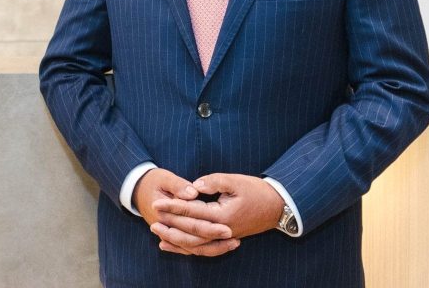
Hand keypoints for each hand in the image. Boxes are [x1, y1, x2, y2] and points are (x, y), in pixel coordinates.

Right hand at [134, 168, 238, 255]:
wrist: (137, 189)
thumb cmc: (152, 180)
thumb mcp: (164, 178)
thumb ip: (178, 186)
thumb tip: (194, 193)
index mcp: (164, 215)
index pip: (190, 224)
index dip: (210, 226)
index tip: (228, 227)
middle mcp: (166, 228)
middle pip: (193, 239)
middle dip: (215, 239)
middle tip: (234, 237)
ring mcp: (168, 234)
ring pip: (192, 247)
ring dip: (213, 247)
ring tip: (233, 244)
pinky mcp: (172, 234)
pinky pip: (189, 247)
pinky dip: (203, 248)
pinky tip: (219, 247)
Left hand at [152, 173, 283, 250]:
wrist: (277, 206)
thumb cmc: (256, 191)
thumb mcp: (236, 180)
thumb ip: (213, 181)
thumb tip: (193, 186)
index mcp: (222, 215)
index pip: (192, 211)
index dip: (173, 206)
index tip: (157, 202)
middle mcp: (222, 230)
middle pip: (190, 230)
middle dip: (170, 224)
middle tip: (152, 217)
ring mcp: (223, 237)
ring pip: (195, 244)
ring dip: (175, 239)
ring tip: (157, 233)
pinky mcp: (225, 239)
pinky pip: (203, 248)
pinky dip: (186, 248)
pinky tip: (172, 245)